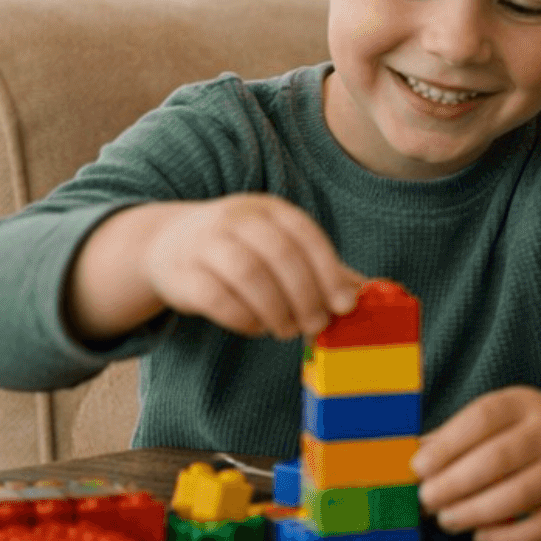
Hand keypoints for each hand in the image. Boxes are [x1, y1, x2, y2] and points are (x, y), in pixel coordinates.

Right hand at [75, 195, 364, 342]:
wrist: (168, 244)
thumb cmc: (243, 251)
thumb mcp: (281, 248)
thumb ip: (322, 270)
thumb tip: (371, 293)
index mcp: (270, 210)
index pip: (306, 235)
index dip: (329, 271)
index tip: (345, 306)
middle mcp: (237, 219)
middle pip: (279, 256)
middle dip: (305, 296)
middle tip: (315, 326)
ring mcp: (205, 243)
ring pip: (247, 275)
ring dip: (275, 310)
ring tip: (287, 330)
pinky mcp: (182, 273)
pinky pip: (216, 298)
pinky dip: (243, 318)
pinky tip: (256, 327)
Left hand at [415, 388, 540, 540]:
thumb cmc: (525, 434)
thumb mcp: (497, 419)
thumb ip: (455, 438)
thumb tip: (414, 465)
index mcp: (523, 404)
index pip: (483, 418)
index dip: (448, 445)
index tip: (419, 468)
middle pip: (499, 458)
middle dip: (455, 483)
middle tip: (428, 499)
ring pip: (519, 495)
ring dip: (475, 512)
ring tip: (447, 519)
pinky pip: (540, 528)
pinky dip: (506, 539)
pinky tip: (480, 537)